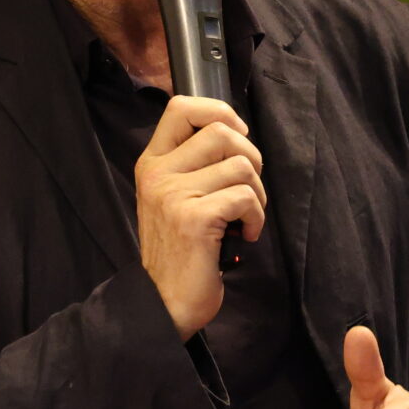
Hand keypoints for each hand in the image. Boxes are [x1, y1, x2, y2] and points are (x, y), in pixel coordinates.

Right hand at [135, 95, 266, 339]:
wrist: (163, 301)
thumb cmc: (178, 250)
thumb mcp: (172, 198)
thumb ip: (191, 164)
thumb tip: (234, 134)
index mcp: (151, 163)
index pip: (180, 107)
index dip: (219, 110)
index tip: (238, 135)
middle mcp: (158, 173)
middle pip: (221, 132)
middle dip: (250, 157)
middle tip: (248, 188)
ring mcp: (173, 195)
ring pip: (241, 165)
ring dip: (257, 192)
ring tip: (245, 217)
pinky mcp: (195, 218)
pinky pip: (246, 197)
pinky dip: (256, 217)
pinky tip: (244, 235)